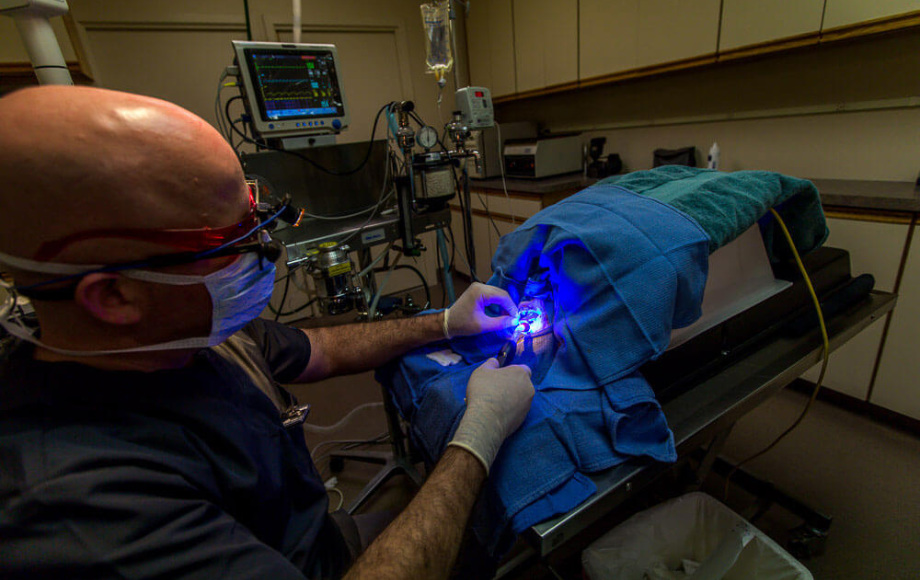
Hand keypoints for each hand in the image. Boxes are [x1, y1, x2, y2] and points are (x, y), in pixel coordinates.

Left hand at [445, 283, 517, 337]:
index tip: (516, 318)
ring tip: (508, 316)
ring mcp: (478, 287)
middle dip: (509, 306)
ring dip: (504, 304)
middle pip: (501, 293)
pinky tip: (501, 312)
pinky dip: (498, 302)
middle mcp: (479, 286)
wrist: (448, 323)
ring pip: (498, 293)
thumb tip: (515, 321)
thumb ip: (500, 323)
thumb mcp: (483, 326)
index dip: (512, 308)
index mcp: (480, 292)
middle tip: (514, 318)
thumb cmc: (463, 324)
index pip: (502, 297)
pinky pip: (492, 294)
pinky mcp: (477, 291)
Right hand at [447, 358, 533, 473]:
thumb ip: (491, 363)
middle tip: (495, 389)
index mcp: (520, 373)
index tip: (501, 375)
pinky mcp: (523, 418)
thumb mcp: (482, 371)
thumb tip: (495, 361)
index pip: (523, 369)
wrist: (486, 419)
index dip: (512, 371)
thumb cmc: (484, 391)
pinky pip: (516, 410)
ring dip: (510, 398)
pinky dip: (509, 410)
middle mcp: (528, 387)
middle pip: (522, 384)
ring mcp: (527, 404)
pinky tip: (496, 412)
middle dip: (511, 385)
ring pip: (520, 398)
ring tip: (493, 402)